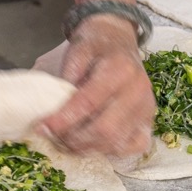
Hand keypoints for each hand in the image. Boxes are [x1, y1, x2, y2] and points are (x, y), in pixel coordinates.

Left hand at [38, 14, 154, 157]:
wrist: (119, 39)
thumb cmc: (95, 46)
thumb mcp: (75, 51)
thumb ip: (65, 78)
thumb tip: (51, 109)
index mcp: (119, 69)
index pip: (88, 103)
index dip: (63, 120)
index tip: (42, 127)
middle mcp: (138, 90)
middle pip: (105, 130)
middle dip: (74, 139)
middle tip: (53, 137)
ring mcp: (147, 107)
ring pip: (117, 142)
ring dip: (88, 148)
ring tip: (67, 141)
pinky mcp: (149, 120)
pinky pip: (134, 146)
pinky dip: (112, 151)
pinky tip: (94, 143)